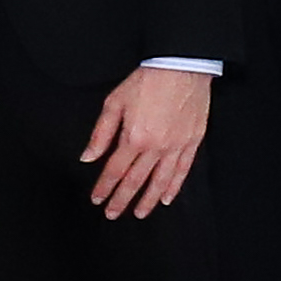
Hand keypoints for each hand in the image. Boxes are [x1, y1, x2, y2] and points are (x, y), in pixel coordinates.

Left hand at [84, 62, 211, 220]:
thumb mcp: (114, 102)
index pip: (115, 170)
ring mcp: (176, 147)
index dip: (104, 187)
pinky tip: (166, 198)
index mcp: (134, 138)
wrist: (181, 66)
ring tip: (140, 214)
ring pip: (160, 181)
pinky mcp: (192, 142)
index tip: (97, 199)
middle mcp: (155, 147)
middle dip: (122, 199)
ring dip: (147, 200)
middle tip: (113, 214)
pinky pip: (183, 170)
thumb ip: (101, 133)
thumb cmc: (147, 81)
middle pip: (135, 180)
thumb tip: (88, 157)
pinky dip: (174, 187)